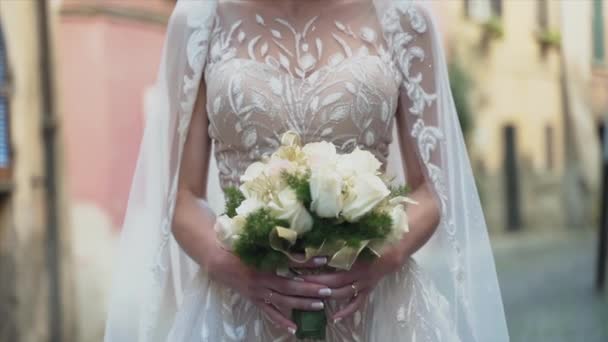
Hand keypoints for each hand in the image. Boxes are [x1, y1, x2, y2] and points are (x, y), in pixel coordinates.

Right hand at [203, 242, 331, 333]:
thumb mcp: (256, 243)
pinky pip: (269, 313)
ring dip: (302, 304)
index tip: (324, 260)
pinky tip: (294, 329)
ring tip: (320, 304)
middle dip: (310, 289)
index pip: (289, 263)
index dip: (306, 262)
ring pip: (283, 301)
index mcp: (262, 264)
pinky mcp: (255, 300)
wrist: (217, 262)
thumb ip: (275, 245)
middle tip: (328, 290)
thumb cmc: (238, 247)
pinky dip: (281, 321)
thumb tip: (297, 241)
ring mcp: (258, 293)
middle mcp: (261, 281)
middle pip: (289, 286)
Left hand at [301, 245, 406, 322]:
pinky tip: (335, 318)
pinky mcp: (368, 289)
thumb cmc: (376, 239)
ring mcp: (364, 284)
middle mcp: (360, 276)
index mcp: (358, 263)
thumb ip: (342, 241)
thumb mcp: (359, 239)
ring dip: (328, 296)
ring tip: (310, 297)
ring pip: (344, 294)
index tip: (300, 270)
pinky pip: (357, 303)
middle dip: (316, 284)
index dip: (317, 274)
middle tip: (298, 282)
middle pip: (335, 284)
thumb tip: (321, 242)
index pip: (333, 272)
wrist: (397, 248)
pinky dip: (346, 311)